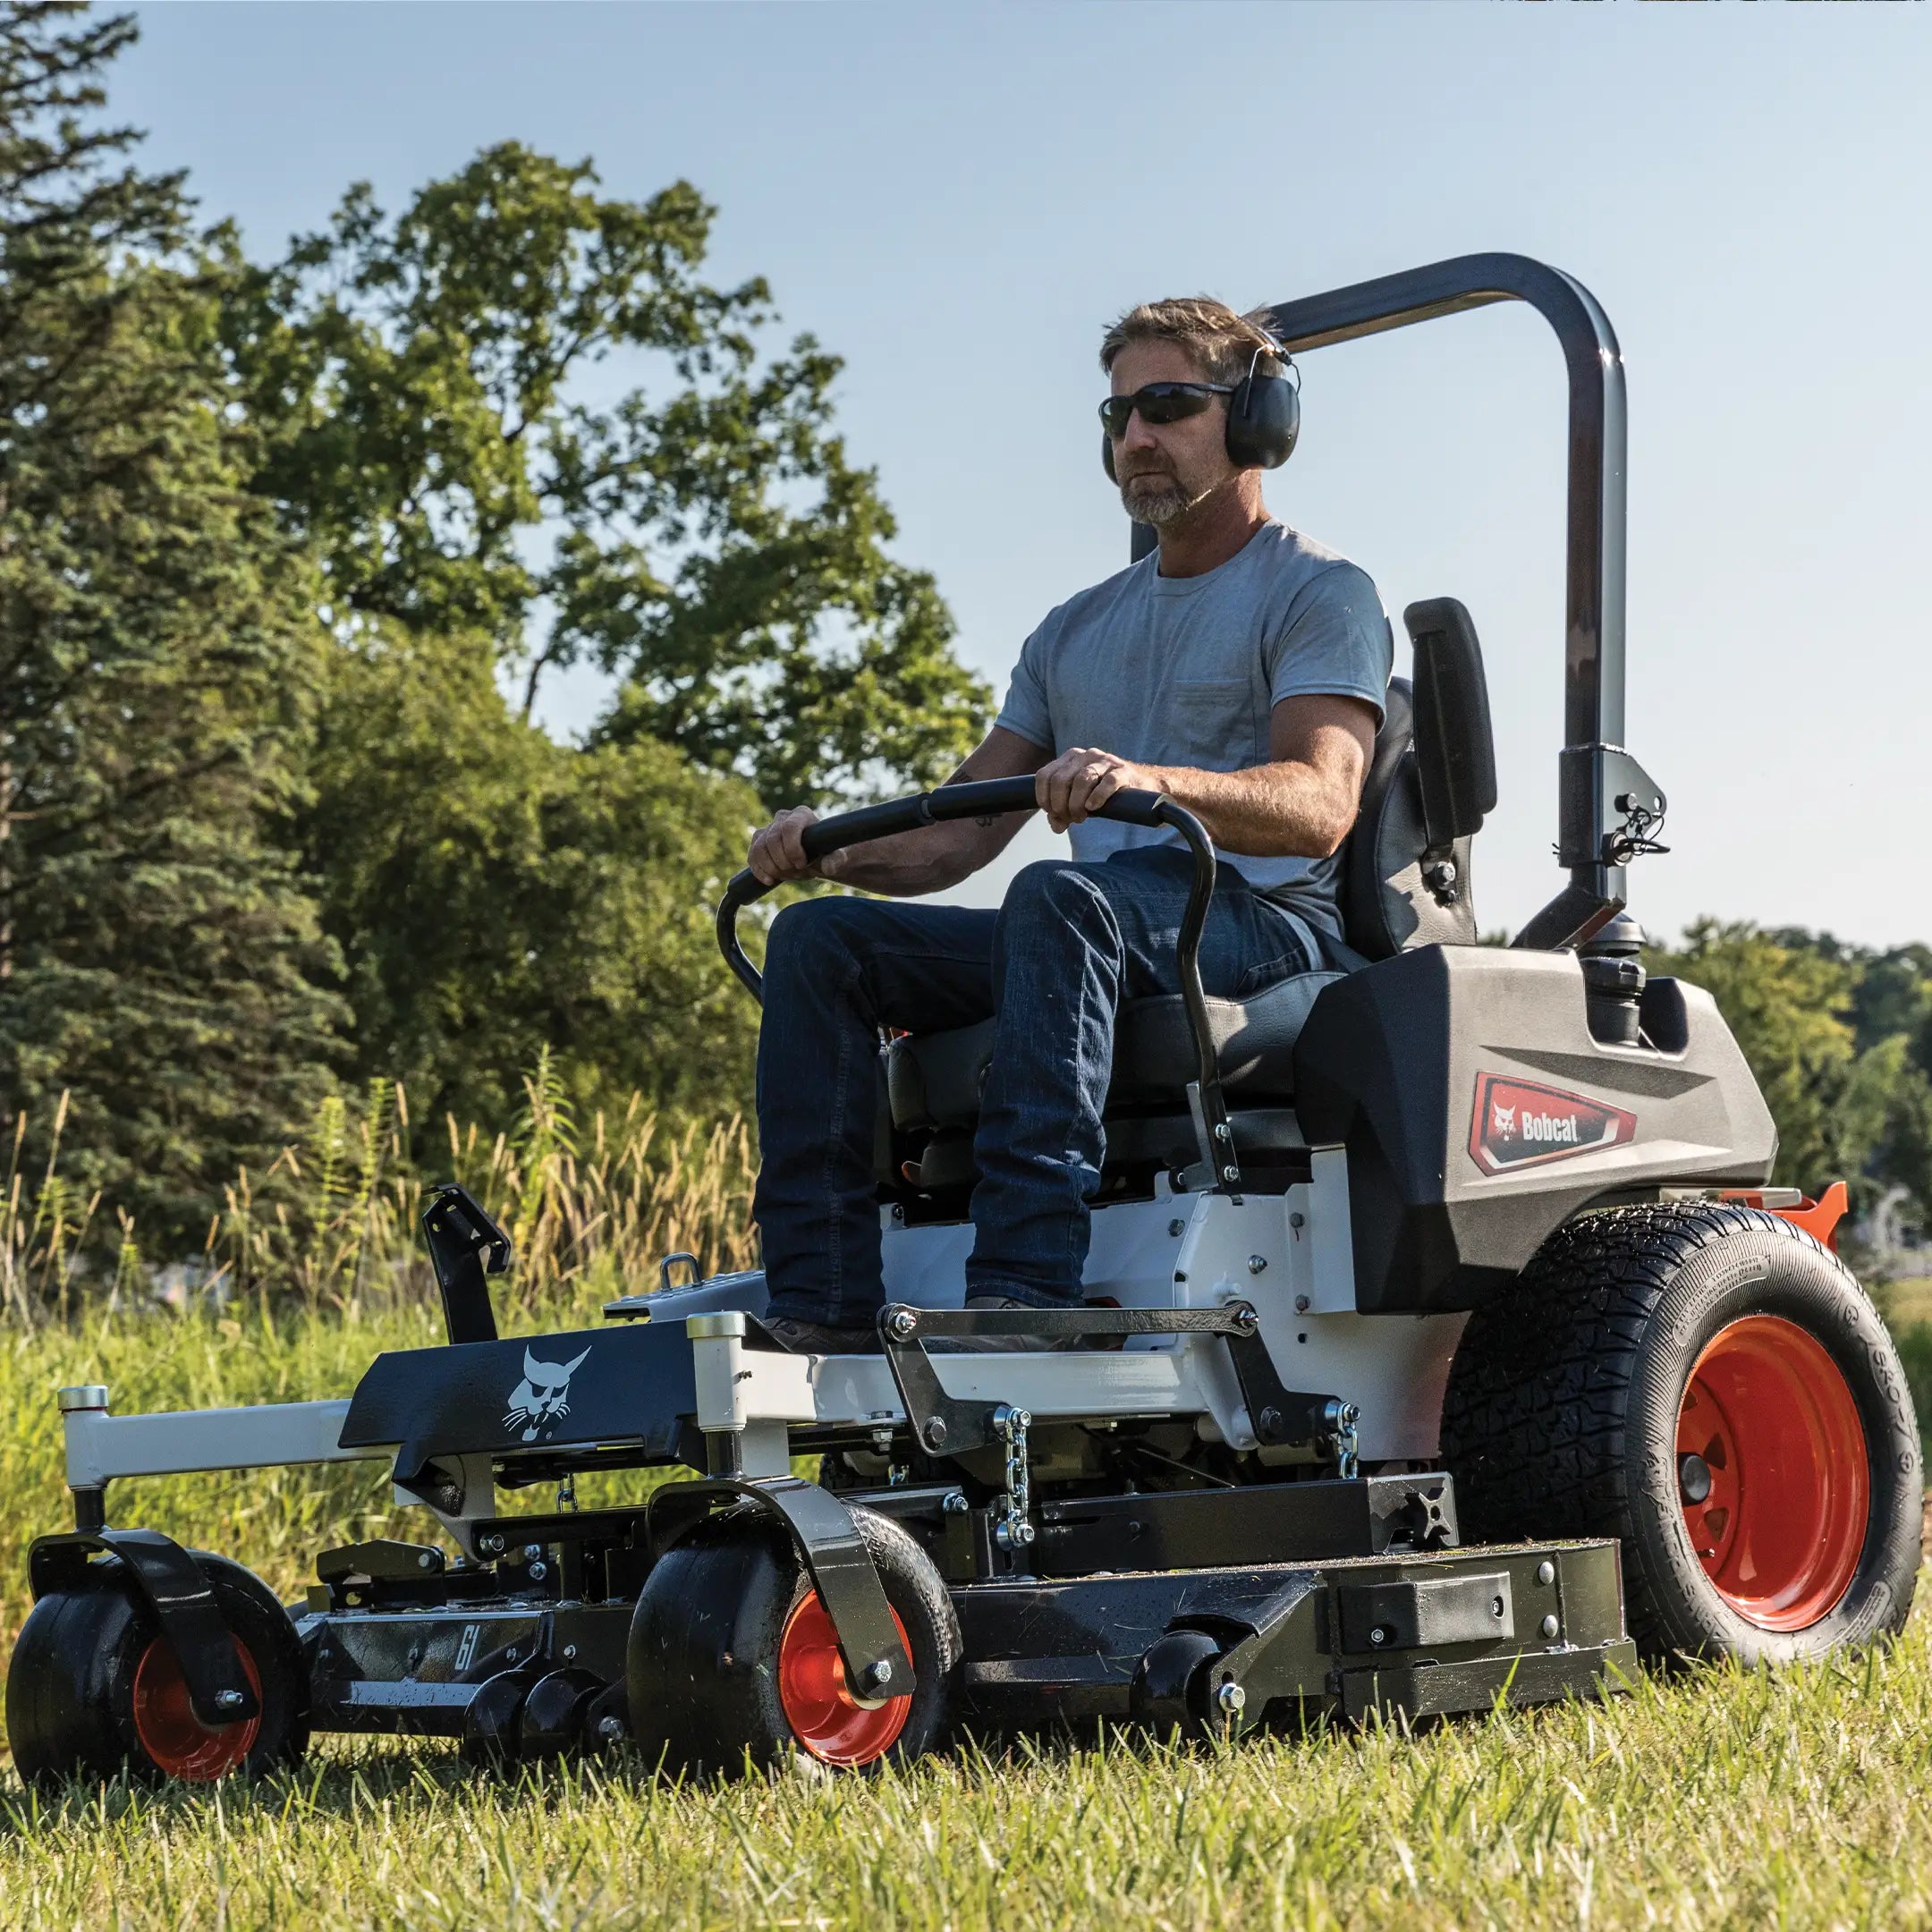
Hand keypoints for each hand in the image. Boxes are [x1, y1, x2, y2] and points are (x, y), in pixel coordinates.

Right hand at [748, 806, 837, 887]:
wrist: (816, 860)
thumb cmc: (828, 855)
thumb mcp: (837, 858)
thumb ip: (836, 861)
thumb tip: (828, 867)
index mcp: (802, 815)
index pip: (789, 827)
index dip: (792, 849)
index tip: (802, 865)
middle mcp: (782, 817)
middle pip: (772, 839)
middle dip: (783, 862)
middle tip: (797, 873)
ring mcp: (768, 828)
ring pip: (759, 848)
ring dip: (770, 867)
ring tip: (785, 876)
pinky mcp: (758, 841)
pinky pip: (752, 855)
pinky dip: (758, 870)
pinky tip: (769, 880)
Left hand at [1035, 748, 1162, 833]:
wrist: (1142, 788)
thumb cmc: (1106, 795)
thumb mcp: (1080, 801)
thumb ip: (1064, 812)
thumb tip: (1055, 825)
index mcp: (1070, 758)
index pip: (1044, 775)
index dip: (1044, 798)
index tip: (1052, 813)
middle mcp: (1085, 755)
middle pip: (1061, 780)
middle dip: (1061, 805)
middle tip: (1071, 818)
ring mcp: (1105, 761)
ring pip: (1082, 780)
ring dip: (1076, 804)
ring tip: (1082, 817)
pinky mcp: (1123, 771)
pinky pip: (1107, 782)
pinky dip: (1097, 797)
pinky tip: (1093, 807)